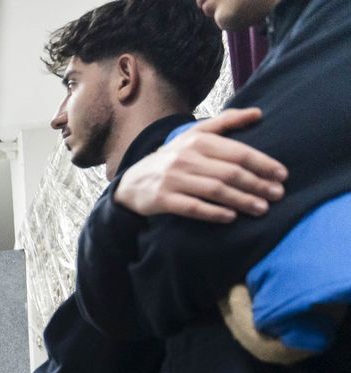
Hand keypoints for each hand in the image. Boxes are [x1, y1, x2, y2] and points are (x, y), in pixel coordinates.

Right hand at [114, 107, 286, 222]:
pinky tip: (231, 217)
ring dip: (241, 201)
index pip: (238, 152)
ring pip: (215, 190)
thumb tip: (258, 113)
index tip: (282, 175)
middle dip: (257, 185)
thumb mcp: (194, 135)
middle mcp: (185, 157)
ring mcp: (173, 179)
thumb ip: (226, 122)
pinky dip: (214, 213)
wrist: (132, 182)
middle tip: (277, 195)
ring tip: (261, 209)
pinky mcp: (162, 199)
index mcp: (198, 140)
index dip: (263, 164)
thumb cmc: (171, 159)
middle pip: (230, 173)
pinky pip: (193, 207)